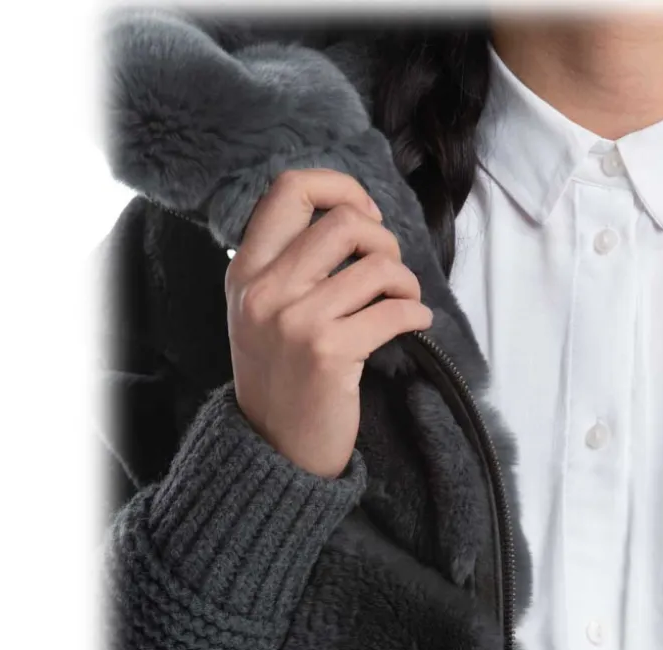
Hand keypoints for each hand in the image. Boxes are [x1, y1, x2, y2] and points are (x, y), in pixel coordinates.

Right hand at [224, 169, 432, 478]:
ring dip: (406, 281)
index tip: (366, 215)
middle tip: (389, 270)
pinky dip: (417, 313)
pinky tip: (415, 324)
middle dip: (383, 240)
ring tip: (404, 300)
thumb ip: (287, 266)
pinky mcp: (330, 354)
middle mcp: (265, 291)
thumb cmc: (279, 380)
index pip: (290, 190)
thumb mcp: (259, 314)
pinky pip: (394, 310)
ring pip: (376, 266)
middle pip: (345, 221)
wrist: (274, 450)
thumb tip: (354, 219)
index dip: (340, 187)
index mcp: (245, 272)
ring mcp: (296, 322)